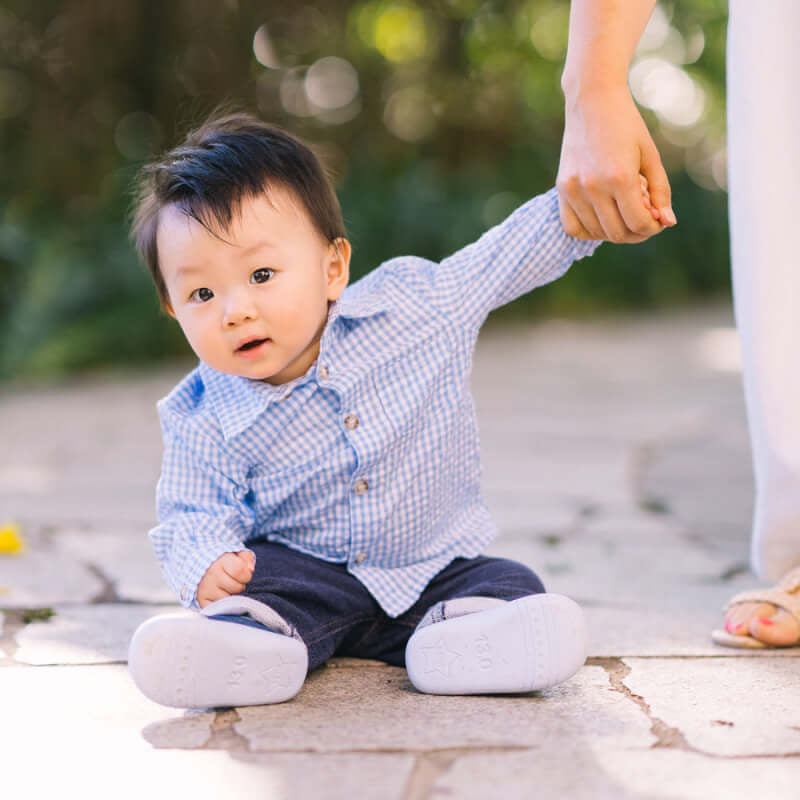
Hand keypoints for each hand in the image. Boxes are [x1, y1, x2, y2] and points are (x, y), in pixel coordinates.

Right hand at [196, 550, 254, 607]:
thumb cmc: (223, 562)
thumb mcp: (236, 554)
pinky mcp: (202, 601)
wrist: (202, 568)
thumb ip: (247, 558)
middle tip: (232, 581)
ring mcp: (205, 589)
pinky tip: (219, 596)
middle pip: (237, 588)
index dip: (246, 575)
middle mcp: (211, 575)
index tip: (243, 574)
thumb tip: (250, 570)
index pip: (240, 571)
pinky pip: (219, 609)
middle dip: (239, 586)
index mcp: (220, 561)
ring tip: (225, 588)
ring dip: (231, 596)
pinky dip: (222, 606)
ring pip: (229, 600)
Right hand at [557, 85, 675, 242]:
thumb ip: (661, 191)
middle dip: (636, 233)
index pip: (638, 223)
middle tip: (644, 219)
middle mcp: (594, 187)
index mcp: (620, 177)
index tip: (657, 220)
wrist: (592, 100)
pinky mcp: (562, 189)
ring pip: (597, 233)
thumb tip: (667, 222)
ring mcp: (574, 190)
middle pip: (617, 233)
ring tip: (623, 210)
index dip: (652, 228)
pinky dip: (590, 231)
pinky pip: (573, 228)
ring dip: (615, 230)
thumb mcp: (651, 156)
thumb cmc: (627, 125)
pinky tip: (602, 220)